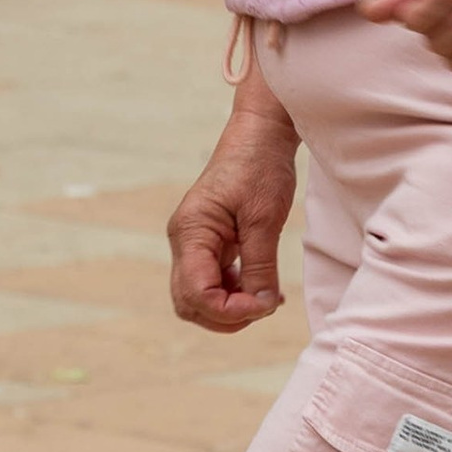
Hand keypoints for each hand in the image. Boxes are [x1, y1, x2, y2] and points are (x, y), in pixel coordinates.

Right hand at [168, 84, 300, 330]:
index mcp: (191, 232)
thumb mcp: (265, 219)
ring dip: (231, 307)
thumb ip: (260, 267)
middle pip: (190, 303)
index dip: (230, 311)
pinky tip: (262, 289)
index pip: (197, 294)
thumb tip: (261, 306)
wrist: (260, 135)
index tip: (266, 305)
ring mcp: (194, 243)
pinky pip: (213, 281)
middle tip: (265, 306)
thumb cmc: (259, 167)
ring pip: (199, 297)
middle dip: (226, 316)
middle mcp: (184, 240)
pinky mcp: (208, 243)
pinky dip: (235, 293)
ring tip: (266, 297)